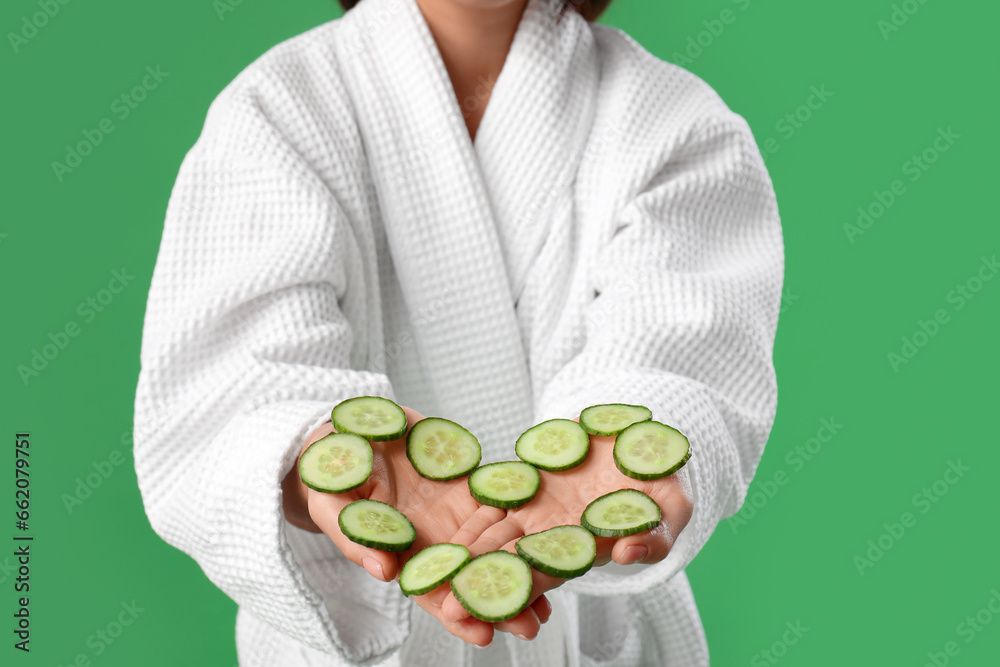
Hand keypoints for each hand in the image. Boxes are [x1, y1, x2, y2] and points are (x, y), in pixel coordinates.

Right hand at [281, 406, 550, 645]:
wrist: (344, 433)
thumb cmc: (329, 473)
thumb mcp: (331, 504)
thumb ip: (355, 537)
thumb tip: (382, 572)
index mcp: (402, 552)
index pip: (434, 594)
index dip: (458, 616)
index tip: (484, 635)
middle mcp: (433, 538)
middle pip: (473, 576)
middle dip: (502, 601)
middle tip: (532, 623)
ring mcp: (453, 511)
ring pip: (493, 546)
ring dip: (520, 567)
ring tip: (552, 589)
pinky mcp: (465, 481)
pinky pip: (496, 500)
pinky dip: (521, 517)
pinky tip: (546, 531)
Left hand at [438, 429, 693, 626]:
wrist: (638, 440)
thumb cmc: (661, 481)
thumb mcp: (673, 508)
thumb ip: (654, 536)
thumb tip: (626, 554)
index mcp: (585, 548)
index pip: (546, 575)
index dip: (517, 594)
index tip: (487, 611)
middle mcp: (555, 536)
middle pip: (509, 564)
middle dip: (478, 587)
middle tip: (446, 609)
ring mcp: (537, 511)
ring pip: (493, 537)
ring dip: (464, 557)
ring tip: (431, 576)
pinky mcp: (526, 485)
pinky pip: (493, 501)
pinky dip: (470, 517)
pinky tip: (443, 533)